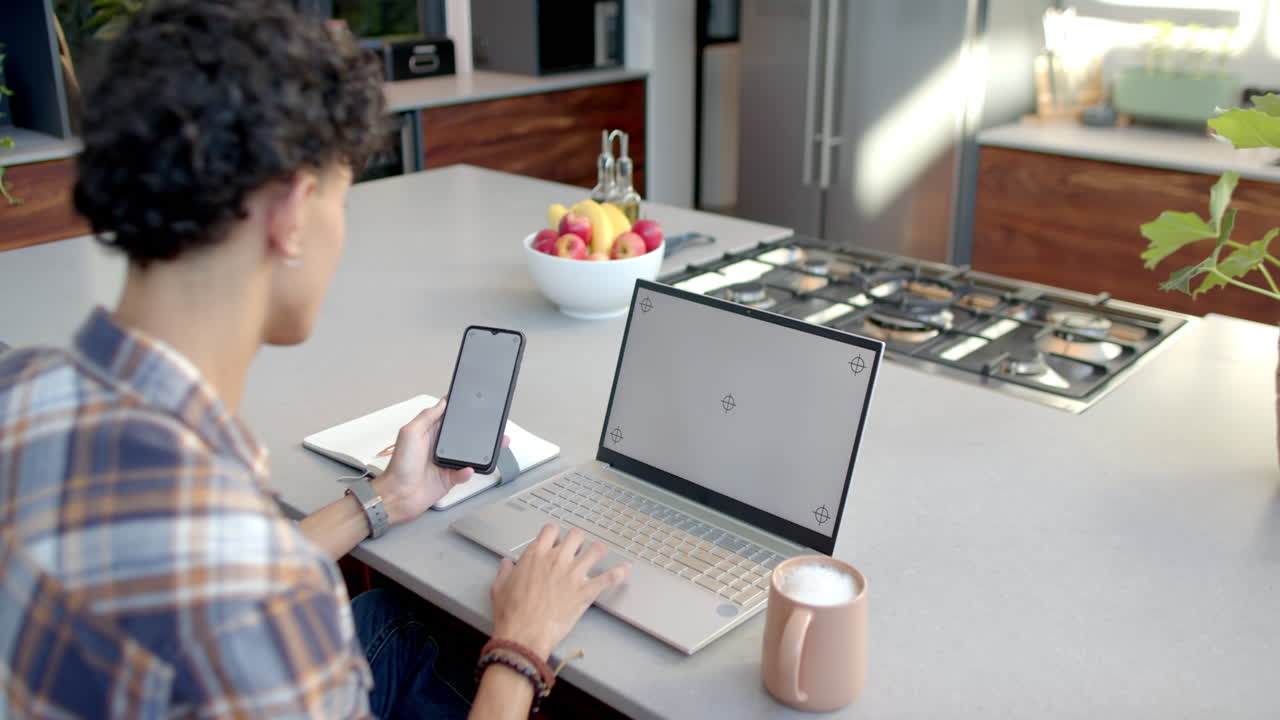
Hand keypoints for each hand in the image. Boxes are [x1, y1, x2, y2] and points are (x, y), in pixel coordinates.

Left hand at [373, 400, 508, 524]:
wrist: (398, 496)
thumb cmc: (399, 466)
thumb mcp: (410, 433)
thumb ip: (426, 416)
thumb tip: (442, 402)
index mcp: (429, 433)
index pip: (448, 418)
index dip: (459, 412)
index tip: (473, 405)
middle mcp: (438, 447)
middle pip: (462, 435)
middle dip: (476, 432)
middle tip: (489, 428)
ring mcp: (445, 463)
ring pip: (468, 454)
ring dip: (479, 452)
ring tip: (489, 449)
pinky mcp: (450, 478)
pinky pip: (465, 473)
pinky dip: (468, 472)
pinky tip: (467, 469)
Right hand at [489, 524, 630, 657]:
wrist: (524, 635)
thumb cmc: (511, 614)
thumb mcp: (499, 588)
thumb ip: (505, 572)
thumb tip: (506, 564)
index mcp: (536, 555)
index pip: (551, 530)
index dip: (555, 535)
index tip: (556, 541)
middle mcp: (557, 559)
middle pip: (576, 535)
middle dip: (578, 540)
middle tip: (577, 549)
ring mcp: (574, 574)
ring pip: (596, 550)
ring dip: (598, 552)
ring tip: (599, 555)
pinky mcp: (586, 591)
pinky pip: (608, 577)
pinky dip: (619, 573)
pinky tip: (625, 569)